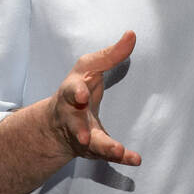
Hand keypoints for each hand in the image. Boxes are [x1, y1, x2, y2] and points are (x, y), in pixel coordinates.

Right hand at [48, 31, 141, 166]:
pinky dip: (122, 157)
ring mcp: (82, 135)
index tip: (82, 95)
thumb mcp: (89, 67)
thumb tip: (132, 34)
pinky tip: (135, 159)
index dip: (76, 93)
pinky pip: (107, 155)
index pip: (71, 92)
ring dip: (103, 147)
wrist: (58, 125)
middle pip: (74, 124)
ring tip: (117, 150)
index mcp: (71, 93)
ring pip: (91, 144)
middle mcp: (73, 117)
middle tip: (84, 136)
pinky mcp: (94, 149)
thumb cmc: (77, 88)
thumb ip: (111, 55)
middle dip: (79, 129)